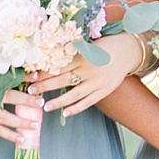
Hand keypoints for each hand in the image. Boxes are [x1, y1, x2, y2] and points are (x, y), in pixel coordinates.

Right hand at [0, 74, 33, 139]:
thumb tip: (31, 79)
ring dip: (21, 122)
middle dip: (26, 100)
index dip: (24, 78)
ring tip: (35, 125)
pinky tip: (22, 138)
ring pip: (4, 117)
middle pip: (8, 97)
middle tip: (40, 102)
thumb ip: (6, 80)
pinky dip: (10, 135)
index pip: (9, 79)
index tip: (37, 77)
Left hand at [32, 31, 152, 117]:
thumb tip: (48, 55)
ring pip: (74, 95)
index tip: (30, 75)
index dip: (43, 71)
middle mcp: (89, 70)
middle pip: (62, 80)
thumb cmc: (104, 45)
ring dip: (58, 101)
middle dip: (45, 86)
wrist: (128, 50)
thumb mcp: (88, 45)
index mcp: (83, 56)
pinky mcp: (104, 91)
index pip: (58, 65)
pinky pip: (88, 102)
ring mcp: (97, 82)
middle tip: (30, 91)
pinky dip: (77, 108)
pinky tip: (66, 113)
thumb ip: (71, 51)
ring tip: (45, 107)